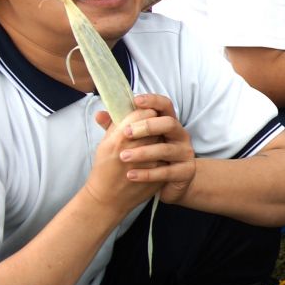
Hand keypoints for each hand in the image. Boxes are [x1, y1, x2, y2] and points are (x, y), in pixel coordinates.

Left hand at [84, 94, 195, 212]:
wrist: (167, 183)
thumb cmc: (147, 158)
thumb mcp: (132, 140)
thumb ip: (118, 127)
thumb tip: (99, 114)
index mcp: (168, 122)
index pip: (165, 105)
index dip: (152, 100)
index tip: (136, 101)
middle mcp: (179, 135)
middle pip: (169, 123)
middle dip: (147, 126)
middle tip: (126, 133)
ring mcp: (184, 153)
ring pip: (166, 149)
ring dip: (143, 152)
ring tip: (123, 157)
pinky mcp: (185, 171)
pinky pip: (167, 171)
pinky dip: (148, 173)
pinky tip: (131, 175)